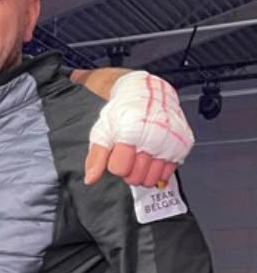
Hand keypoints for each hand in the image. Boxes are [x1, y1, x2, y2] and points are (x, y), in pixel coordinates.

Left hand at [84, 72, 194, 186]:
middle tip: (128, 157)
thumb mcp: (104, 131)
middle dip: (128, 171)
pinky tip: (152, 158)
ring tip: (139, 158)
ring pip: (152, 179)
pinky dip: (158, 170)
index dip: (115, 165)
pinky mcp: (182, 146)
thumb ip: (96, 157)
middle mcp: (155, 138)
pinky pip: (167, 173)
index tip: (116, 155)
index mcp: (132, 132)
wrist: (149, 94)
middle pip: (135, 177)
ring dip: (143, 173)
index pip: (119, 169)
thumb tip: (91, 178)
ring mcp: (171, 143)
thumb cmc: (125, 112)